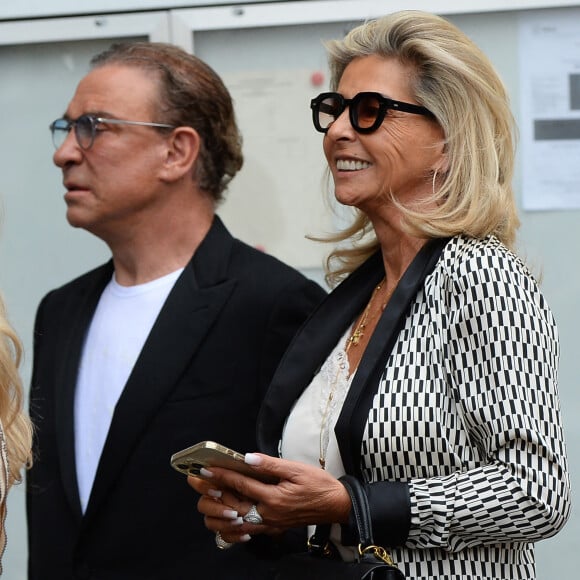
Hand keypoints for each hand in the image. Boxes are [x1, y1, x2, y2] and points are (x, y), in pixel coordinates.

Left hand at [188, 454, 350, 541]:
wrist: (336, 505)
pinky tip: (227, 520)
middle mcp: (269, 513)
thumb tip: (248, 459)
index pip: (242, 484)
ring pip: (238, 522)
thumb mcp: (296, 469)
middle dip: (214, 493)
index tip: (206, 468)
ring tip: (208, 500)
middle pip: (234, 505)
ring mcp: (271, 523)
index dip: (222, 475)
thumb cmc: (318, 484)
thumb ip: (270, 465)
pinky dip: (235, 528)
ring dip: (220, 511)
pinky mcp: (274, 528)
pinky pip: (249, 531)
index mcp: (274, 497)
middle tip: (197, 483)